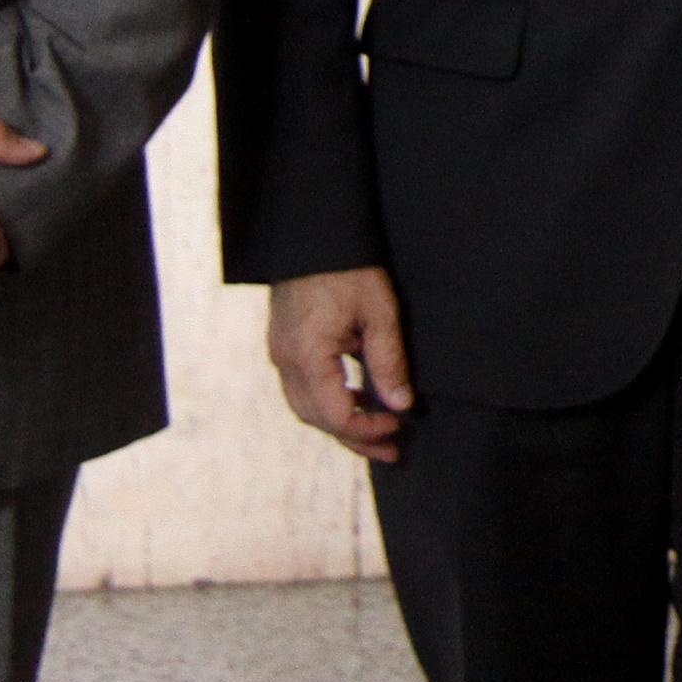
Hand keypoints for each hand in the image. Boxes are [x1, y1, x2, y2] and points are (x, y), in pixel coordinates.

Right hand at [267, 267, 414, 461]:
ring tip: (378, 430)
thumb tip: (402, 405)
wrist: (311, 231)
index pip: (335, 415)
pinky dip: (329, 401)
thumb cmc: (349, 267)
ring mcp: (279, 352)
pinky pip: (301, 387)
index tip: (399, 427)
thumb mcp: (379, 311)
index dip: (368, 429)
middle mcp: (285, 360)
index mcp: (308, 356)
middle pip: (316, 419)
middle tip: (393, 450)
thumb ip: (389, 361)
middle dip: (355, 438)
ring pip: (305, 407)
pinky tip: (357, 398)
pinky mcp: (283, 343)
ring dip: (341, 423)